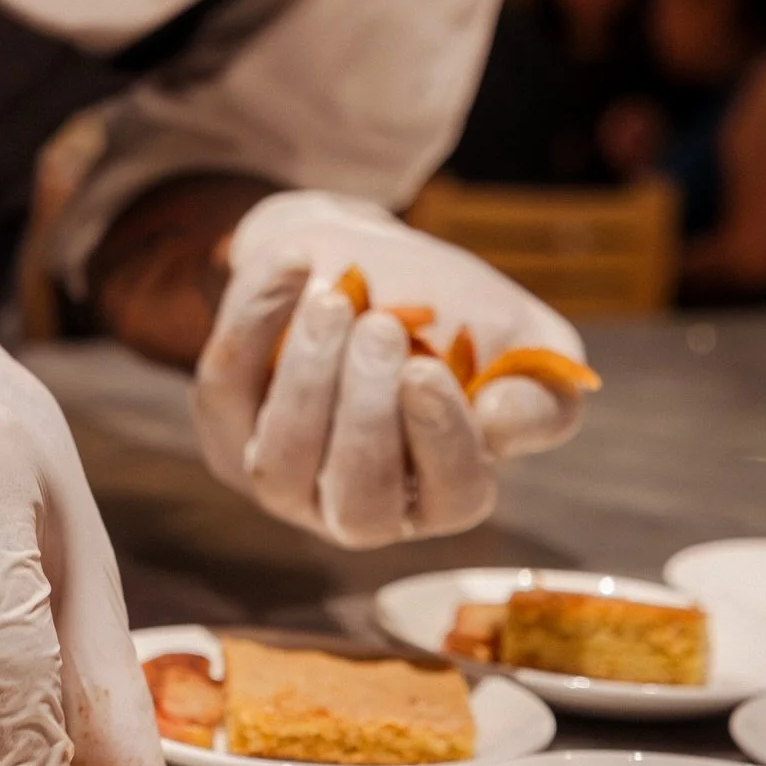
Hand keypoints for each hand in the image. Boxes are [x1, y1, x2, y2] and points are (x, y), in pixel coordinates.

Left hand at [193, 192, 587, 547]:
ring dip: (307, 379)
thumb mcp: (519, 337)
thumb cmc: (449, 310)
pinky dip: (255, 324)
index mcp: (442, 490)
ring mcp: (284, 477)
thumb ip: (540, 390)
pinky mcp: (225, 428)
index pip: (451, 496)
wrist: (359, 259)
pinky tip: (292, 269)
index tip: (427, 370)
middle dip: (366, 415)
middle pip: (358, 502)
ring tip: (334, 302)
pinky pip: (225, 390)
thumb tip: (499, 425)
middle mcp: (359, 506)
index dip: (439, 442)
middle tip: (380, 328)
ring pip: (281, 462)